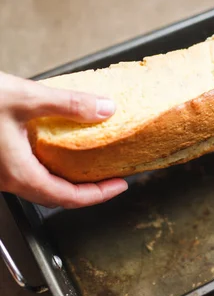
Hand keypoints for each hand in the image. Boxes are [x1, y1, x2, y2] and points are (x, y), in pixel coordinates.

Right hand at [0, 72, 127, 207]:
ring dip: (67, 179)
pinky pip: (27, 172)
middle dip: (86, 190)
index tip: (120, 186)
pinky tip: (57, 147)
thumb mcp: (24, 97)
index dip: (98, 196)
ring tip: (89, 163)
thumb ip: (68, 104)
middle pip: (55, 196)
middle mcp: (7, 179)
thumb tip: (105, 109)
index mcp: (17, 173)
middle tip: (109, 177)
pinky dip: (49, 166)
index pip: (67, 198)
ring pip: (40, 185)